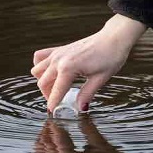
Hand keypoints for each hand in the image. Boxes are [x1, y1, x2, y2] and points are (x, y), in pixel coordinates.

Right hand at [31, 14, 146, 111]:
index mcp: (68, 68)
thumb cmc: (110, 56)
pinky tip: (51, 72)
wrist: (113, 38)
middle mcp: (59, 60)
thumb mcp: (100, 79)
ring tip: (57, 88)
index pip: (56, 91)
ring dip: (43, 81)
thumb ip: (87, 94)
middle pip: (42, 82)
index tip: (52, 113)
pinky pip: (40, 57)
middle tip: (59, 102)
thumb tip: (80, 108)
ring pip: (38, 70)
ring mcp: (58, 53)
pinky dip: (40, 65)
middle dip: (48, 95)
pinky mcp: (60, 49)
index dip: (53, 104)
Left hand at [33, 118, 142, 152]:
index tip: (53, 115)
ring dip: (46, 141)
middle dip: (48, 132)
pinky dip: (47, 150)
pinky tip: (52, 140)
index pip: (60, 142)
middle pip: (47, 149)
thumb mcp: (101, 143)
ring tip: (51, 127)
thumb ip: (87, 127)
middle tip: (52, 118)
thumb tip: (79, 111)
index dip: (55, 127)